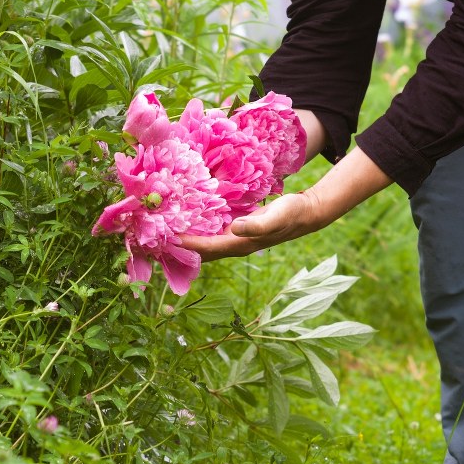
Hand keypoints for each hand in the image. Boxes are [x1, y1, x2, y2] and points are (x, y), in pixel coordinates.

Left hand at [180, 145, 395, 261]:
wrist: (308, 212)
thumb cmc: (292, 212)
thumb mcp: (276, 215)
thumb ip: (256, 224)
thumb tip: (234, 228)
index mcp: (241, 244)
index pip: (207, 248)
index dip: (186, 245)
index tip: (165, 239)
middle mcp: (235, 244)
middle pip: (202, 252)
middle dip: (180, 248)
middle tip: (156, 242)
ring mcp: (236, 237)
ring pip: (206, 242)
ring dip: (187, 240)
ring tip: (164, 233)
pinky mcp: (238, 227)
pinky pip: (213, 231)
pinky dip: (199, 228)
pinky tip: (187, 219)